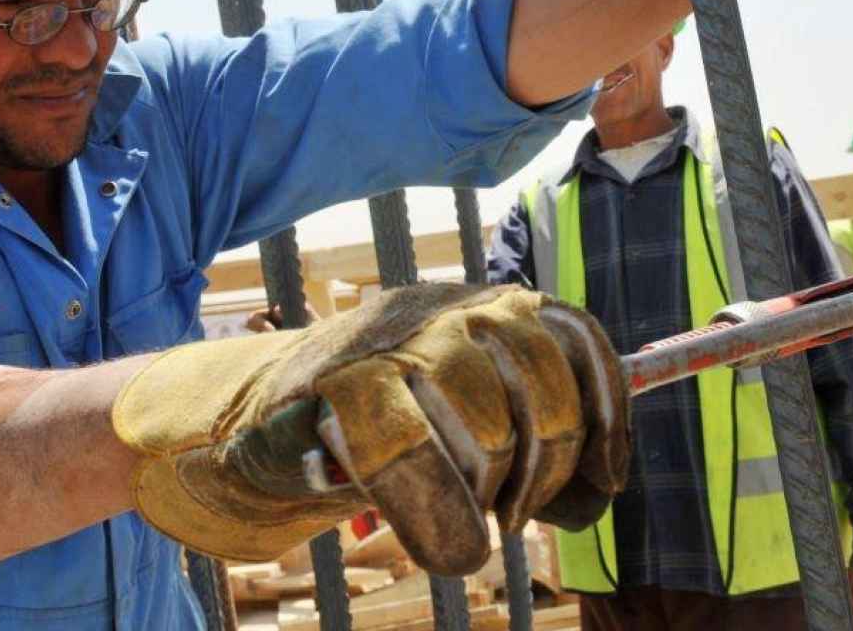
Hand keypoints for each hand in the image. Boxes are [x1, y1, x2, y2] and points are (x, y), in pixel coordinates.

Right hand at [111, 283, 629, 574]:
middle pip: (541, 394)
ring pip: (487, 430)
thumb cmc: (371, 432)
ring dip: (486, 501)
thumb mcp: (460, 414)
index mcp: (482, 305)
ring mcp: (387, 341)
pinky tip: (444, 546)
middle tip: (508, 515)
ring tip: (459, 518)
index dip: (604, 418)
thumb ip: (527, 429)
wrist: (248, 424)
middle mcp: (442, 308)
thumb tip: (601, 483)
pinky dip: (440, 519)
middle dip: (541, 477)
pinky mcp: (336, 387)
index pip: (576, 338)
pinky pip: (414, 456)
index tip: (600, 482)